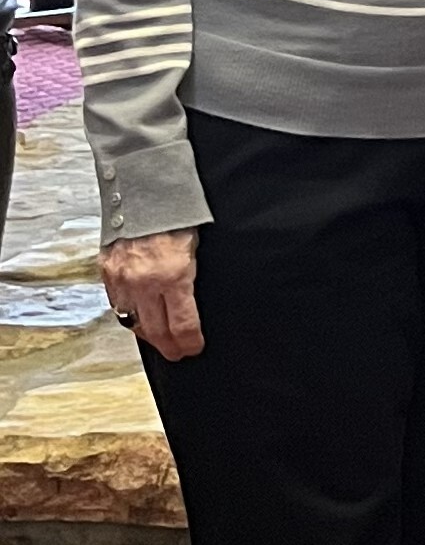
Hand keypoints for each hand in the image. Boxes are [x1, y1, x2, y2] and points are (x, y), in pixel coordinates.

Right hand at [102, 229, 203, 359]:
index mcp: (174, 276)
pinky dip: (129, 315)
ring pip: (133, 322)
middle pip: (156, 331)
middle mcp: (145, 282)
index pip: (182, 325)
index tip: (195, 347)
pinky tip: (138, 319)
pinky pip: (116, 304)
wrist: (144, 192)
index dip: (190, 342)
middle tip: (180, 353)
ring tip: (160, 341)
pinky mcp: (107, 272)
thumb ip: (191, 278)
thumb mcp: (197, 248)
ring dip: (148, 336)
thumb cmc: (178, 217)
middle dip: (170, 346)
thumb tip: (195, 304)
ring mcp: (122, 279)